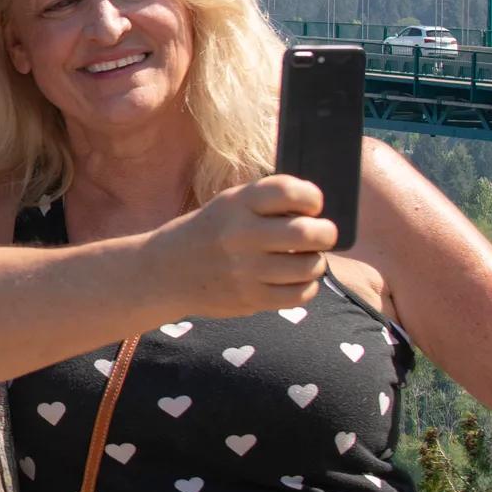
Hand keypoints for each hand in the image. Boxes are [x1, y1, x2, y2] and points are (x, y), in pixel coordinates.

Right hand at [143, 176, 337, 318]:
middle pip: (308, 233)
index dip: (312, 198)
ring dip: (316, 262)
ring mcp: (245, 270)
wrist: (166, 271)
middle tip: (322, 235)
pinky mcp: (250, 299)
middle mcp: (240, 234)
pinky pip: (300, 294)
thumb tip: (320, 214)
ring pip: (310, 266)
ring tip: (305, 259)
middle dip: (326, 233)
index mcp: (236, 203)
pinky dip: (307, 286)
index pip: (290, 191)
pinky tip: (296, 279)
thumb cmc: (209, 232)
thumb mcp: (229, 204)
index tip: (311, 206)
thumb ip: (269, 202)